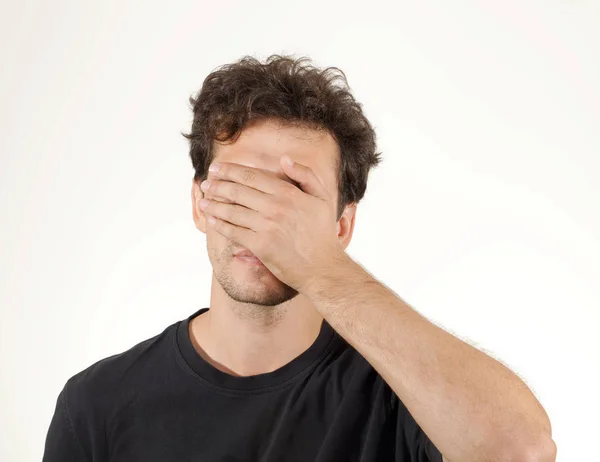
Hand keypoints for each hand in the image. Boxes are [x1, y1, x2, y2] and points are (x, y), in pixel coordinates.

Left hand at [198, 155, 344, 292]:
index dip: (230, 170)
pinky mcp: (260, 245)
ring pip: (232, 210)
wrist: (323, 268)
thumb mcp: (323, 197)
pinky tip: (211, 219)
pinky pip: (234, 231)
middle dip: (217, 185)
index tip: (216, 168)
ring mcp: (267, 226)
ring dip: (214, 204)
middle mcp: (276, 207)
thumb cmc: (323, 232)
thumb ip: (305, 174)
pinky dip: (220, 224)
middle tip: (205, 183)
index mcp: (289, 192)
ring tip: (203, 201)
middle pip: (238, 191)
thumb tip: (283, 159)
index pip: (252, 176)